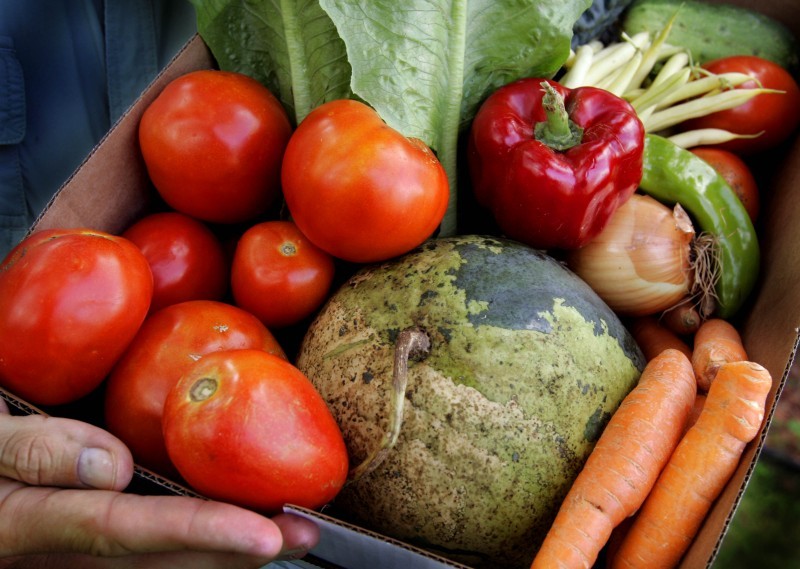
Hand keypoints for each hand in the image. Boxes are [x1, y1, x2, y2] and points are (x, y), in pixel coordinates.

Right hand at [0, 396, 319, 568]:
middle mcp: (59, 550)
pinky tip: (237, 515)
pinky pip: (146, 541)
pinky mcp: (85, 538)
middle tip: (307, 532)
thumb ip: (32, 450)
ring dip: (227, 545)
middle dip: (236, 550)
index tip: (266, 537)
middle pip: (159, 558)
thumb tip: (113, 466)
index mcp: (29, 523)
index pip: (127, 530)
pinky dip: (199, 534)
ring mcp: (73, 549)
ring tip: (291, 528)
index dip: (199, 535)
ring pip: (160, 558)